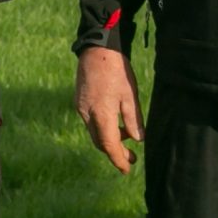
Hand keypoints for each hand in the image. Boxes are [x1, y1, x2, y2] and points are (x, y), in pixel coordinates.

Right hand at [75, 46, 144, 174]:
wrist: (96, 48)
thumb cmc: (116, 70)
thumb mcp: (130, 95)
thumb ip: (133, 119)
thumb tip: (138, 140)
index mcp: (101, 114)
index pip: (109, 145)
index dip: (118, 159)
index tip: (128, 169)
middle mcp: (87, 114)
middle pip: (100, 142)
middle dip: (114, 152)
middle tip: (131, 157)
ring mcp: (81, 108)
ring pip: (94, 133)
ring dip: (109, 140)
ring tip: (126, 137)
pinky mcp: (80, 101)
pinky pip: (90, 122)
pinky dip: (102, 128)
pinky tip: (114, 122)